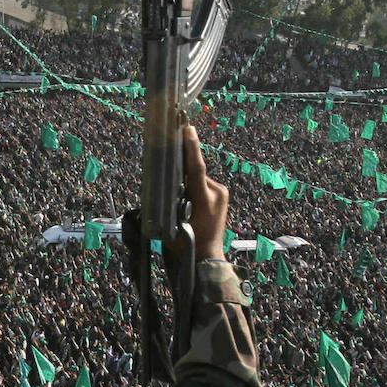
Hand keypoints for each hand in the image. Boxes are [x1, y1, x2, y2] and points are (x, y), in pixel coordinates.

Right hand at [182, 124, 228, 260]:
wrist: (207, 256)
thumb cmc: (187, 242)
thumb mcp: (173, 222)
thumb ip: (170, 201)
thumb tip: (163, 184)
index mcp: (204, 199)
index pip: (197, 168)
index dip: (191, 147)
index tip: (188, 129)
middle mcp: (216, 193)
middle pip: (195, 172)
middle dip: (183, 172)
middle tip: (174, 177)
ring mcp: (222, 194)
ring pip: (200, 179)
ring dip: (190, 183)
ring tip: (184, 201)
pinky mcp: (223, 196)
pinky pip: (205, 185)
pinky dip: (195, 188)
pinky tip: (190, 201)